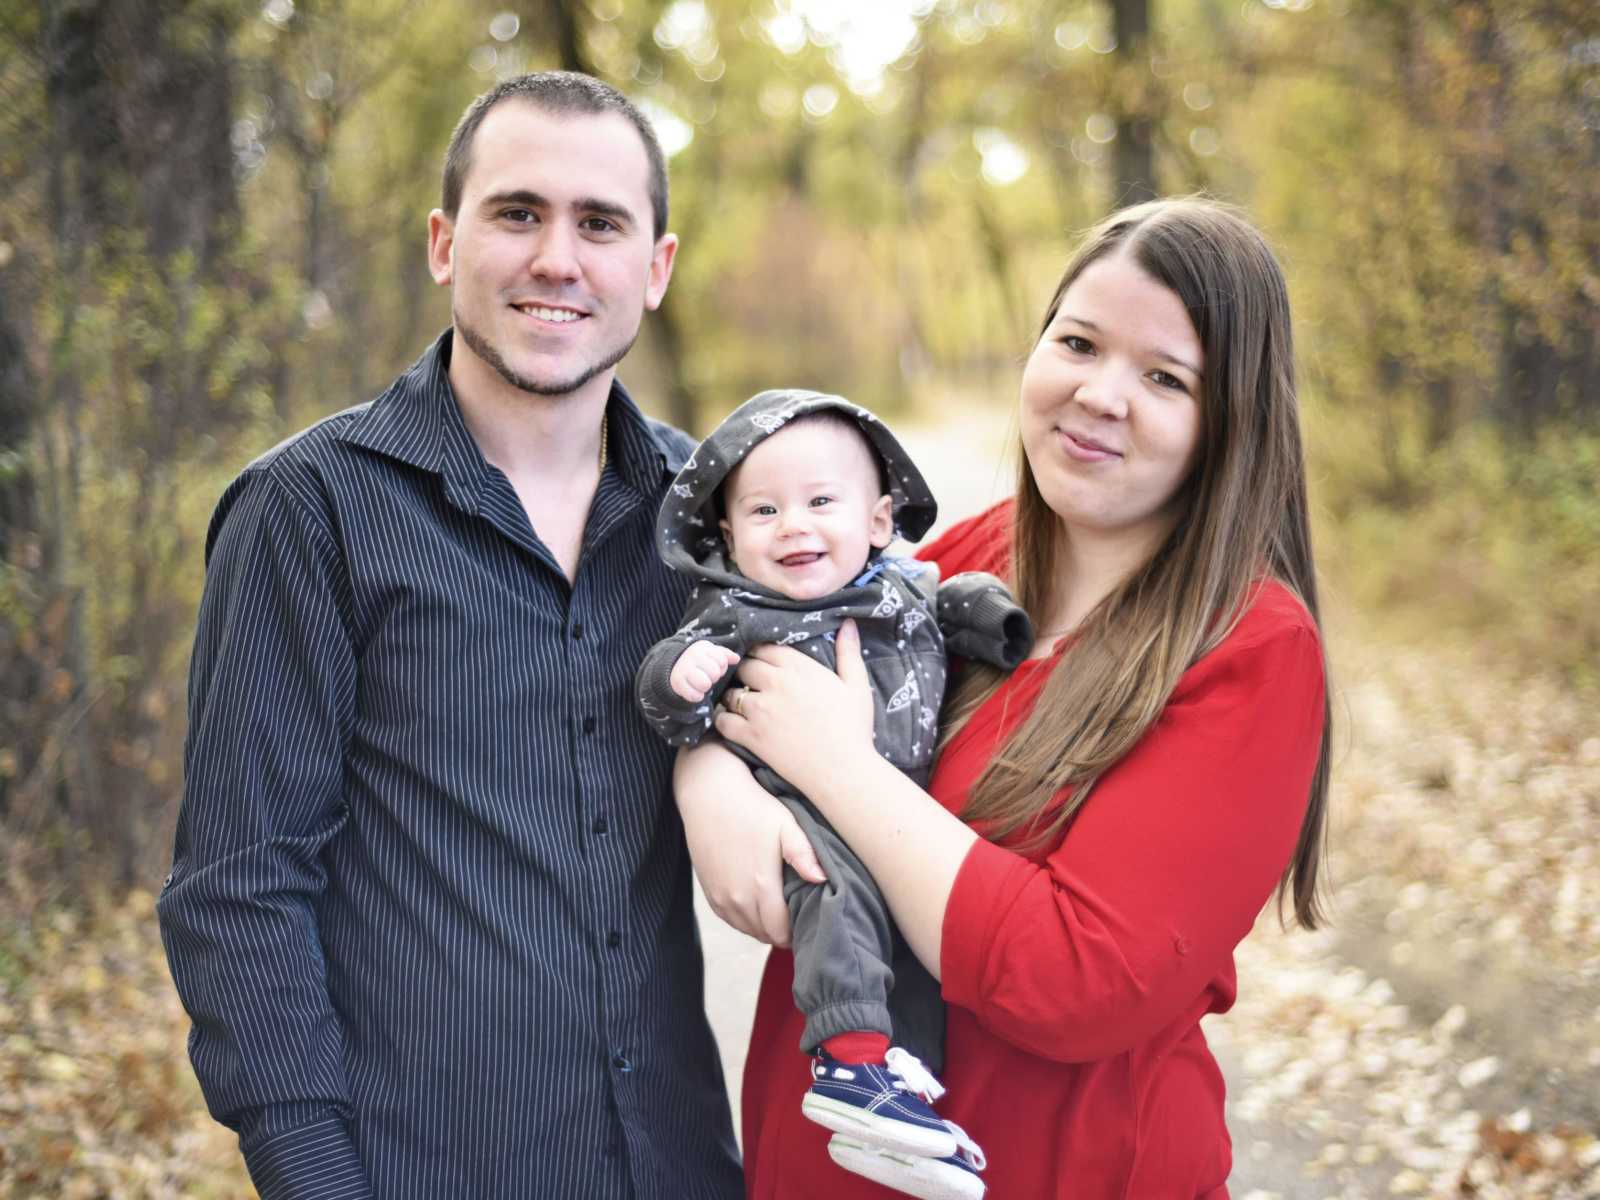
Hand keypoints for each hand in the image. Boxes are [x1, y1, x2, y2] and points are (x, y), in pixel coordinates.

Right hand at [669, 640, 741, 702]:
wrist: (674, 665)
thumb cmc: (700, 660)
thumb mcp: (712, 653)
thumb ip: (725, 654)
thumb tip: (736, 658)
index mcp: (703, 647)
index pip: (722, 661)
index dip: (721, 667)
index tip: (714, 666)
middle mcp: (692, 656)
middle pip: (715, 673)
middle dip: (713, 677)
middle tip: (707, 676)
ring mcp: (683, 669)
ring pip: (705, 684)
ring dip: (706, 687)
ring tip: (701, 683)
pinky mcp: (677, 683)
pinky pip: (695, 696)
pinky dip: (697, 696)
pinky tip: (695, 691)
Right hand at [674, 741, 825, 945]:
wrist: (708, 793)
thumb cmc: (753, 806)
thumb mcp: (785, 825)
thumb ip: (804, 855)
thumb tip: (823, 880)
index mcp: (761, 886)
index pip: (782, 931)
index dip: (798, 932)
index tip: (808, 921)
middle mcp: (738, 899)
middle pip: (766, 935)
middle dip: (783, 932)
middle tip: (798, 917)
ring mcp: (720, 897)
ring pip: (748, 930)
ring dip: (764, 927)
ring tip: (780, 912)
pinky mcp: (709, 892)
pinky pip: (730, 920)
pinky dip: (745, 920)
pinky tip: (758, 905)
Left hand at [715, 619, 875, 799]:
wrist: (843, 772)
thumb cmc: (853, 729)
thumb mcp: (856, 686)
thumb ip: (848, 652)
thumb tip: (848, 623)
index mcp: (799, 668)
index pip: (764, 647)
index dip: (760, 654)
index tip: (762, 662)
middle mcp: (775, 683)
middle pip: (744, 666)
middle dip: (745, 672)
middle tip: (750, 683)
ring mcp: (760, 710)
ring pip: (730, 691)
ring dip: (733, 695)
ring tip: (741, 703)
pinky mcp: (750, 735)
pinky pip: (723, 719)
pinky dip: (723, 719)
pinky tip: (731, 721)